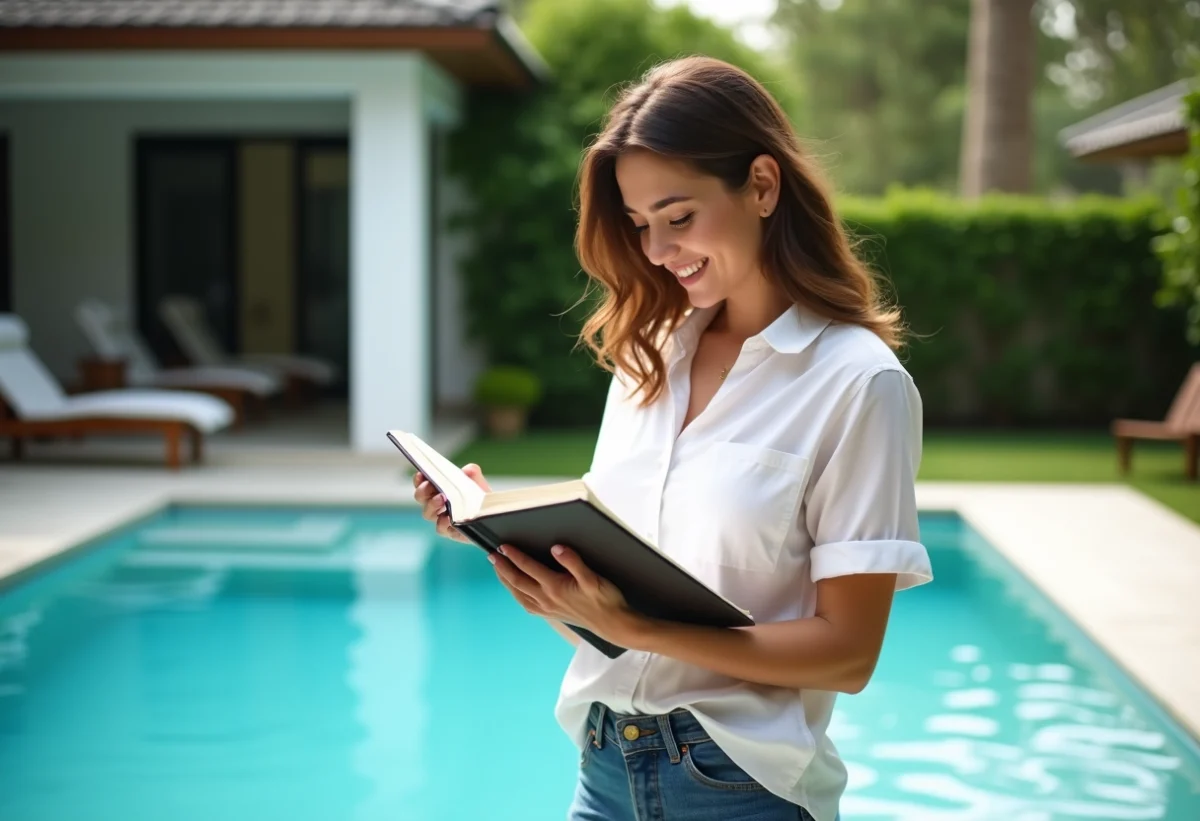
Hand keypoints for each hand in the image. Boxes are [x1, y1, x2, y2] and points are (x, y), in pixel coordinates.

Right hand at [412, 464, 489, 543]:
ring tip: (442, 499)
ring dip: (432, 504)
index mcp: (437, 489)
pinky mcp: (450, 531)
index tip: (422, 473)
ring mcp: (440, 518)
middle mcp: (435, 504)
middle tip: (431, 485)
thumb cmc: (478, 497)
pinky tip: (449, 518)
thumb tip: (468, 470)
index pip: (421, 483)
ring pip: (427, 513)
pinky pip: (441, 528)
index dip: (418, 479)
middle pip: (420, 497)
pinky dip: (443, 523)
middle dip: (423, 490)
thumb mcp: (477, 482)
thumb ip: (473, 473)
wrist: (489, 514)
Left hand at [490, 543, 640, 646]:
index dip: (514, 556)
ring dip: (506, 581)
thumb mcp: (592, 577)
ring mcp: (547, 609)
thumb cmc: (605, 599)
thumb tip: (556, 548)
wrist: (613, 624)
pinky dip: (516, 595)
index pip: (528, 568)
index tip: (503, 546)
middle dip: (503, 568)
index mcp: (555, 587)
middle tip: (491, 556)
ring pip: (519, 594)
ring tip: (498, 570)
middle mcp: (547, 599)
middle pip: (518, 582)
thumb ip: (573, 562)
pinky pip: (526, 604)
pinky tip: (516, 591)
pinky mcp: (551, 614)